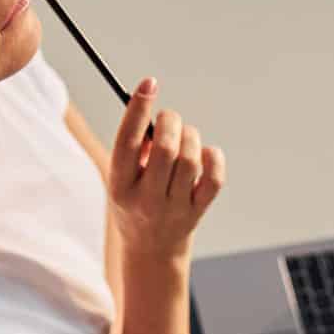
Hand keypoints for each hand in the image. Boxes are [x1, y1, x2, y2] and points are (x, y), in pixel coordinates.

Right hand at [108, 77, 225, 260]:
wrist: (151, 250)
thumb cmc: (135, 202)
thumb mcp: (123, 179)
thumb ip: (136, 149)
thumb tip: (157, 115)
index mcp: (120, 187)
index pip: (127, 143)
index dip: (138, 109)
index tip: (149, 83)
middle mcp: (146, 199)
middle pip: (165, 149)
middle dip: (170, 122)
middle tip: (168, 119)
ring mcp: (174, 208)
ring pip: (191, 160)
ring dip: (190, 136)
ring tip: (184, 137)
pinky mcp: (197, 211)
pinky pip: (214, 179)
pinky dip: (213, 158)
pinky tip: (205, 153)